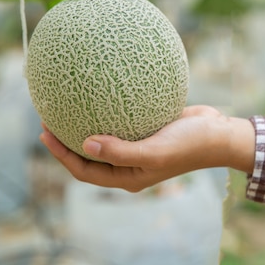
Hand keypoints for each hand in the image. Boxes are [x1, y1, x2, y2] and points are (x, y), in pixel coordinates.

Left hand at [39, 105, 254, 191]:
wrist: (219, 133)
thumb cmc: (189, 145)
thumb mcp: (153, 152)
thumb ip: (119, 152)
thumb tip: (85, 143)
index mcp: (127, 175)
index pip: (85, 170)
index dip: (62, 155)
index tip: (45, 133)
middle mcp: (129, 162)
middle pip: (89, 154)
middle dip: (66, 139)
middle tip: (48, 116)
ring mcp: (139, 145)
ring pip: (104, 136)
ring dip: (84, 122)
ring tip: (67, 103)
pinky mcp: (148, 127)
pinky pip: (122, 119)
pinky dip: (108, 108)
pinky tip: (101, 89)